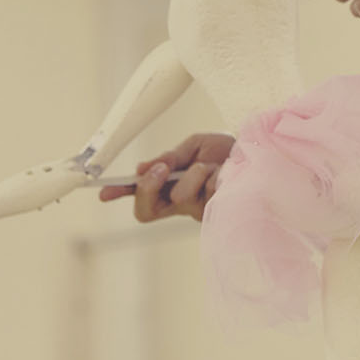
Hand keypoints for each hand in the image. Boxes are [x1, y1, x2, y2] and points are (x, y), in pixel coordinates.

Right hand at [97, 132, 233, 221]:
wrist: (257, 153)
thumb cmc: (223, 151)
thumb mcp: (193, 147)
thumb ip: (170, 158)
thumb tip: (143, 168)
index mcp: (167, 187)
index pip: (137, 195)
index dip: (119, 195)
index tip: (103, 193)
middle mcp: (179, 203)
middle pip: (145, 212)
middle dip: (147, 187)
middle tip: (162, 168)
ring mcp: (197, 210)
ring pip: (178, 198)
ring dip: (192, 175)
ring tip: (209, 165)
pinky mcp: (218, 212)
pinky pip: (208, 195)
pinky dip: (214, 176)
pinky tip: (227, 173)